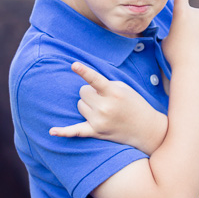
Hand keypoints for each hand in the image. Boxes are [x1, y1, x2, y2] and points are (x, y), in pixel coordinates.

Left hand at [49, 63, 167, 152]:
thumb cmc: (134, 104)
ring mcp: (99, 121)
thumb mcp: (124, 88)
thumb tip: (85, 88)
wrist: (146, 129)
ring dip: (88, 105)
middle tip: (104, 98)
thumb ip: (104, 85)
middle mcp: (105, 107)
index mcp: (114, 93)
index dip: (84, 71)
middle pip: (83, 92)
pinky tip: (52, 131)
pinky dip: (64, 132)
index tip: (73, 65)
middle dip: (91, 93)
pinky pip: (76, 131)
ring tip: (104, 110)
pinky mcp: (96, 132)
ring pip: (79, 105)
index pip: (95, 80)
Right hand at [162, 0, 198, 71]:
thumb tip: (181, 32)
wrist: (193, 68)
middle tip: (183, 44)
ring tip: (194, 48)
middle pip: (191, 16)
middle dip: (187, 28)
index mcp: (182, 13)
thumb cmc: (175, 55)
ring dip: (198, 35)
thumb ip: (174, 31)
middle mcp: (198, 13)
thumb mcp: (166, 40)